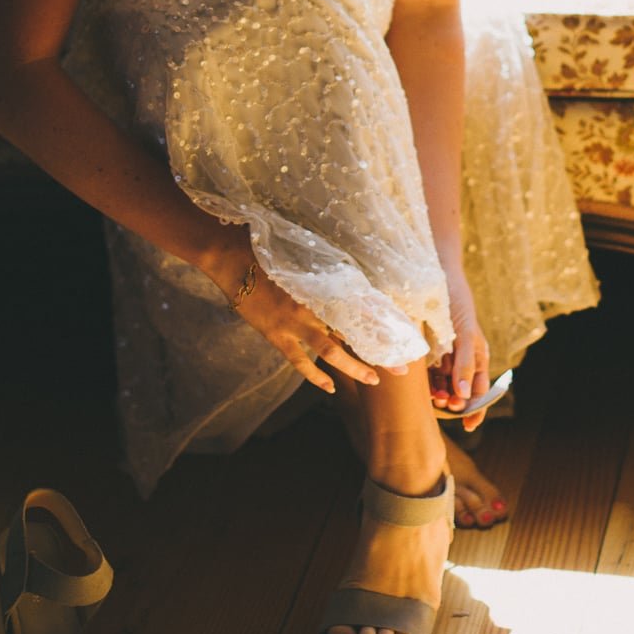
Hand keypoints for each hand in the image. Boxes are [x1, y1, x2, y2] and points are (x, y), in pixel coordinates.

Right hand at [203, 236, 405, 394]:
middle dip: (380, 350)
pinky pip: (299, 360)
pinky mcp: (276, 333)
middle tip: (403, 367)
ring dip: (354, 367)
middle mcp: (315, 303)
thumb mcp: (301, 252)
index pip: (363, 304)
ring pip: (331, 350)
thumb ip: (322, 269)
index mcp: (324, 281)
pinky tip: (330, 388)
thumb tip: (344, 275)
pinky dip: (315, 375)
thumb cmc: (264, 245)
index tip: (406, 331)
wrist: (227, 253)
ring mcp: (295, 321)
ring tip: (375, 381)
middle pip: (355, 331)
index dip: (386, 319)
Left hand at [431, 282, 492, 431]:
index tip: (467, 425)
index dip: (476, 409)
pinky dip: (428, 383)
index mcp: (479, 358)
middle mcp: (464, 361)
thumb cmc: (457, 304)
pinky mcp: (430, 352)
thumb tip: (464, 396)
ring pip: (445, 386)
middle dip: (454, 403)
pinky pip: (430, 374)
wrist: (435, 278)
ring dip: (440, 395)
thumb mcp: (465, 334)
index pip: (481, 392)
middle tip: (443, 404)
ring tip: (433, 397)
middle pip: (462, 392)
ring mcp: (447, 357)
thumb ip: (465, 365)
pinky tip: (422, 386)